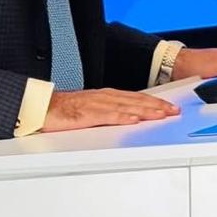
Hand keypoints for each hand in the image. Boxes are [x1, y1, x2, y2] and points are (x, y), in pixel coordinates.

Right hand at [42, 88, 179, 131]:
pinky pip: (106, 116)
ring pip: (125, 106)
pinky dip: (121, 117)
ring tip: (161, 114)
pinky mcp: (85, 114)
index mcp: (107, 96)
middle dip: (157, 106)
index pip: (136, 98)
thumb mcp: (93, 110)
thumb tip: (129, 120)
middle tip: (174, 111)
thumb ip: (110, 114)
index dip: (155, 102)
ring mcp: (96, 105)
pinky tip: (133, 120)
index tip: (170, 107)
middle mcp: (104, 97)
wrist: (42, 107)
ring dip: (145, 110)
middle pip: (136, 100)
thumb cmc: (66, 111)